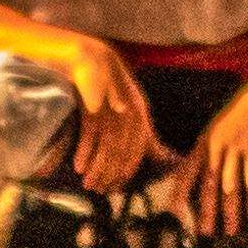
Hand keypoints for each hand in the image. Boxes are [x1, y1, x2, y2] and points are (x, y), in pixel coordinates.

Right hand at [55, 36, 159, 195]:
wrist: (90, 57)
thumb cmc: (111, 88)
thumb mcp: (133, 113)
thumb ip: (148, 138)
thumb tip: (168, 159)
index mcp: (141, 116)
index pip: (138, 151)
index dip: (126, 172)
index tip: (115, 187)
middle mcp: (129, 113)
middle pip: (122, 152)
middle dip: (110, 174)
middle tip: (98, 189)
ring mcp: (111, 109)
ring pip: (107, 146)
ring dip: (97, 168)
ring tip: (88, 183)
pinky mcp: (92, 105)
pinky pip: (91, 133)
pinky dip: (85, 152)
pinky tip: (79, 166)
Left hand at [170, 81, 247, 240]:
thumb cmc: (234, 124)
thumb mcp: (212, 135)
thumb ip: (203, 158)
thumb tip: (190, 185)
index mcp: (202, 144)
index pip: (187, 172)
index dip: (180, 193)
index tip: (174, 213)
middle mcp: (216, 148)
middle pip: (209, 185)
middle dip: (206, 211)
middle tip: (205, 232)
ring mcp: (236, 149)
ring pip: (232, 187)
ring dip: (231, 211)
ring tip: (230, 231)